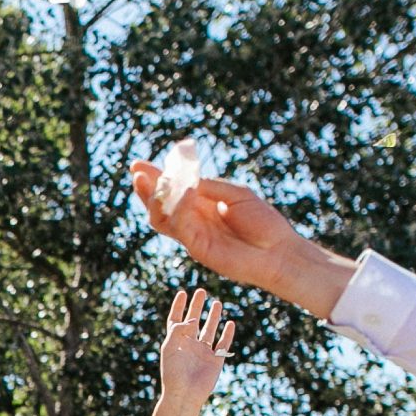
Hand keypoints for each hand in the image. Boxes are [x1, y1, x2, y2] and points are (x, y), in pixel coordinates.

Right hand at [127, 164, 357, 319]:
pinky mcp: (197, 249)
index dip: (156, 178)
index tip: (139, 164)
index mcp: (201, 206)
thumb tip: (184, 179)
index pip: (173, 191)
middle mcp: (193, 222)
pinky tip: (184, 192)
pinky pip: (180, 227)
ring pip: (161, 219)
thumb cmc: (263, 223)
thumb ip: (210, 187)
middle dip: (146, 188)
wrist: (279, 251)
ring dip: (153, 200)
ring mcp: (193, 237)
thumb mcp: (235, 194)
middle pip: (160, 206)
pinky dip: (179, 208)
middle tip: (136, 172)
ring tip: (149, 180)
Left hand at [158, 289, 232, 404]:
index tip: (183, 293)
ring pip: (209, 330)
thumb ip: (178, 330)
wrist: (185, 394)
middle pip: (194, 321)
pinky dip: (227, 334)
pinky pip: (223, 344)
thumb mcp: (170, 347)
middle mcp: (189, 345)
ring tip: (217, 302)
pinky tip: (230, 323)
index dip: (179, 306)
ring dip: (213, 317)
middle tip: (201, 291)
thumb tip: (193, 318)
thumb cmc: (174, 372)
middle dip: (197, 306)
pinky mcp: (215, 360)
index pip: (176, 320)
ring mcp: (203, 352)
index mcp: (176, 342)